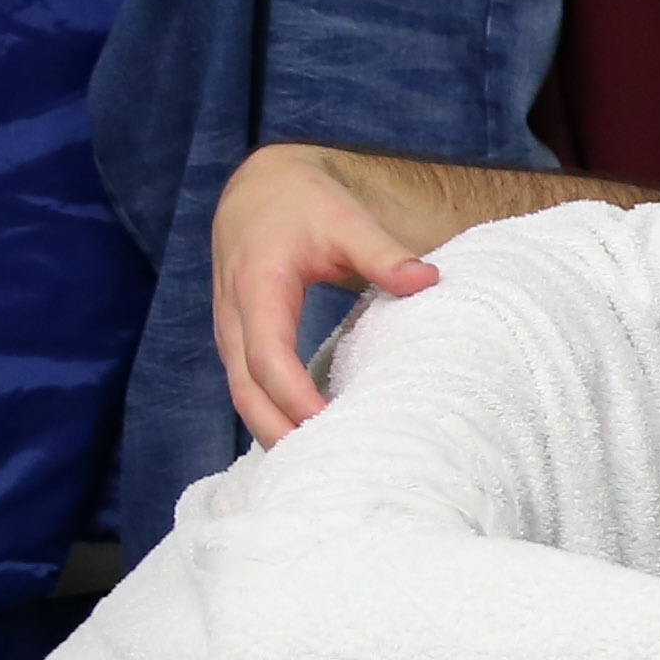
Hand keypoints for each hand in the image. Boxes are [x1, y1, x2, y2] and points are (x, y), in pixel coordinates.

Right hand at [212, 144, 440, 444]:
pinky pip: (248, 388)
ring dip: (273, 432)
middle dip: (279, 431)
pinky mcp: (239, 340)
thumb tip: (427, 279)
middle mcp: (234, 315)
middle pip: (246, 391)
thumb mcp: (344, 217)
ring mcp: (231, 331)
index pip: (269, 356)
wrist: (258, 188)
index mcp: (257, 286)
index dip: (295, 395)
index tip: (328, 424)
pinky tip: (308, 444)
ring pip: (243, 396)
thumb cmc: (303, 202)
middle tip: (326, 470)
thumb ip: (383, 252)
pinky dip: (271, 417)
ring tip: (319, 471)